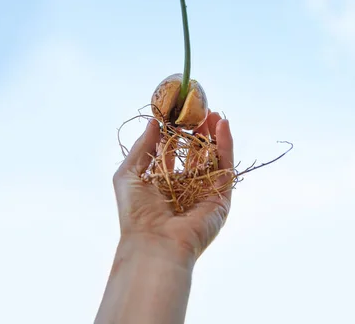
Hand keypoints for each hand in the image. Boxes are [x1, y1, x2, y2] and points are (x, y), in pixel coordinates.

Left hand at [112, 111, 233, 262]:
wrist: (155, 244)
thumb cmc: (136, 213)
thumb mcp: (129, 173)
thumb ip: (142, 146)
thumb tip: (153, 121)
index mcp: (164, 183)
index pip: (174, 153)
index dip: (178, 133)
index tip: (180, 113)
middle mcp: (186, 187)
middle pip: (197, 153)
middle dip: (199, 131)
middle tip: (201, 110)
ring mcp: (205, 192)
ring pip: (213, 158)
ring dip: (215, 135)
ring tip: (214, 114)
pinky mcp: (221, 197)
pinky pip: (225, 167)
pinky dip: (226, 145)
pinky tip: (223, 126)